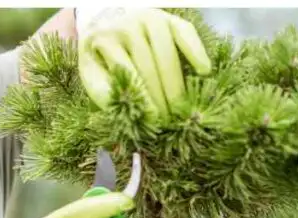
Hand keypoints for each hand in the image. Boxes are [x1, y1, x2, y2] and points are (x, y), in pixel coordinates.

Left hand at [75, 8, 210, 115]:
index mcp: (104, 39)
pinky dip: (196, 51)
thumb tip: (122, 111)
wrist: (108, 24)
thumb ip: (102, 92)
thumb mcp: (93, 74)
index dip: (142, 98)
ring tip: (182, 108)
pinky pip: (186, 33)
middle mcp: (126, 25)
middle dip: (161, 96)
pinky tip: (204, 71)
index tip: (154, 120)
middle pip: (149, 66)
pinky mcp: (169, 17)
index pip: (127, 73)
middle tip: (170, 120)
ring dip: (176, 84)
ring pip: (167, 54)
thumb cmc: (102, 59)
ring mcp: (149, 18)